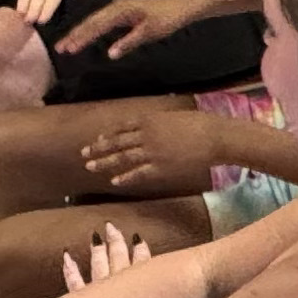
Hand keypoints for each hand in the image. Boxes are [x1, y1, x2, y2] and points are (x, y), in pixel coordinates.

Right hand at [56, 0, 202, 58]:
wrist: (180, 7)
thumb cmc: (166, 19)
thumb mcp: (149, 33)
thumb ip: (129, 42)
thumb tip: (110, 54)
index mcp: (120, 11)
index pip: (96, 26)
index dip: (81, 38)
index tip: (68, 49)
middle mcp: (115, 7)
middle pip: (90, 22)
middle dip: (75, 35)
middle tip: (60, 48)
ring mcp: (118, 9)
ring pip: (95, 21)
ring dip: (81, 32)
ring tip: (67, 44)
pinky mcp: (122, 12)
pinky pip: (102, 21)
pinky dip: (91, 30)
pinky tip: (86, 36)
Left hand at [60, 221, 155, 295]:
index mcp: (140, 287)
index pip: (143, 264)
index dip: (142, 251)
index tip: (139, 239)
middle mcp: (118, 284)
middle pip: (119, 259)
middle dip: (116, 242)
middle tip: (112, 227)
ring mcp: (98, 291)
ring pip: (99, 265)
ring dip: (97, 250)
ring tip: (94, 236)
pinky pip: (75, 282)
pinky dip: (70, 269)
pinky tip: (66, 257)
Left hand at [80, 112, 229, 192]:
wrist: (213, 137)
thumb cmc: (198, 123)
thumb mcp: (173, 115)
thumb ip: (158, 120)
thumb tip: (151, 121)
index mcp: (148, 120)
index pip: (122, 128)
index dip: (108, 135)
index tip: (98, 139)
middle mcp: (145, 135)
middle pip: (117, 142)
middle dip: (98, 148)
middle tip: (83, 154)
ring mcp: (151, 152)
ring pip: (122, 157)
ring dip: (105, 162)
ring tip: (90, 167)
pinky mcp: (160, 167)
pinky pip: (138, 173)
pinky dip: (126, 177)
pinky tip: (114, 181)